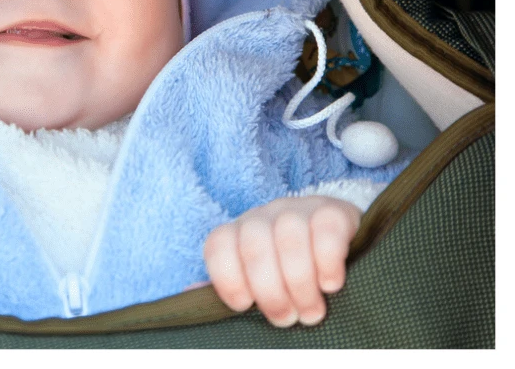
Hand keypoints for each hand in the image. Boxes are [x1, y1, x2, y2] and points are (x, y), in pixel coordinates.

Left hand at [202, 195, 360, 326]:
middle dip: (269, 291)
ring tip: (311, 312)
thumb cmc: (290, 271)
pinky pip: (325, 230)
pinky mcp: (333, 211)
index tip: (245, 306)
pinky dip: (327, 262)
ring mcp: (297, 209)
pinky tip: (331, 285)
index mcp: (238, 233)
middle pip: (254, 246)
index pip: (218, 245)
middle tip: (287, 319)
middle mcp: (263, 216)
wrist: (339, 241)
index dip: (227, 279)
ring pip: (289, 237)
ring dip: (300, 283)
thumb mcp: (257, 280)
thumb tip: (189, 294)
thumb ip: (230, 286)